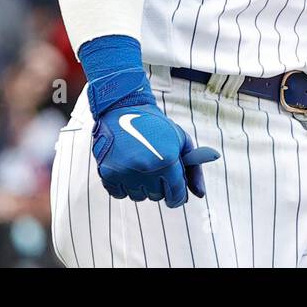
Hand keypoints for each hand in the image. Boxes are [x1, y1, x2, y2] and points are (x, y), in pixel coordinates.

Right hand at [92, 103, 219, 206]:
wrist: (123, 109)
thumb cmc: (156, 126)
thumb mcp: (181, 140)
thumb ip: (194, 168)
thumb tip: (199, 194)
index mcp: (167, 159)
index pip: (176, 194)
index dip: (177, 196)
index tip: (175, 194)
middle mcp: (146, 168)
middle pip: (157, 196)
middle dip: (159, 185)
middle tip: (155, 167)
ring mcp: (125, 172)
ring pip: (138, 197)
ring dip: (141, 186)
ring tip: (140, 164)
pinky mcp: (107, 173)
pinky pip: (119, 194)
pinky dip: (123, 185)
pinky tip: (126, 168)